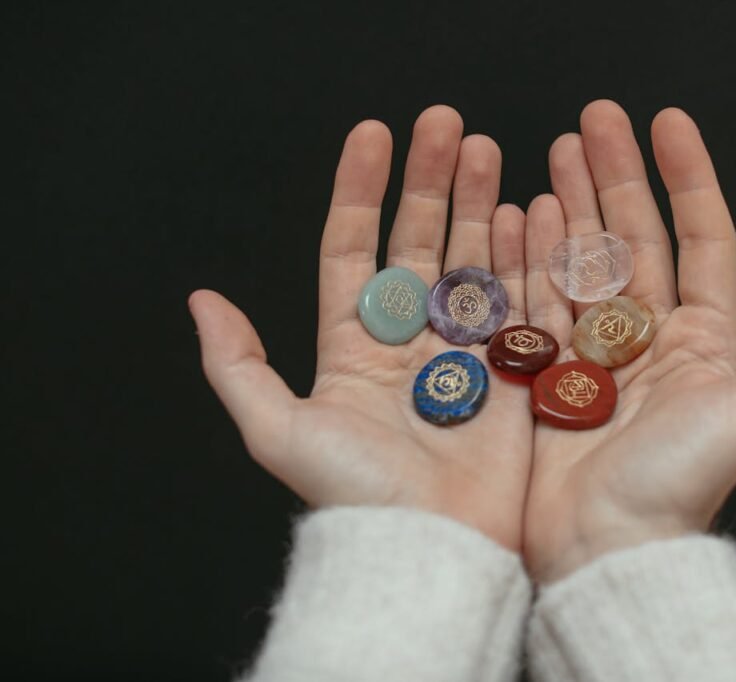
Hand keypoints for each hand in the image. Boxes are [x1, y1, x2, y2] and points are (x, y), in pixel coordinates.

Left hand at [189, 106, 533, 549]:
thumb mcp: (277, 429)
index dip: (361, 190)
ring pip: (471, 262)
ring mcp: (465, 353)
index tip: (375, 135)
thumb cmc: (356, 495)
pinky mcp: (513, 372)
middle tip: (446, 127)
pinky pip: (519, 302)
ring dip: (480, 205)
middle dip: (432, 183)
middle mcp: (409, 341)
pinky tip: (528, 211)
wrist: (433, 549)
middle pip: (420, 244)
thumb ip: (239, 363)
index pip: (354, 248)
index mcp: (352, 347)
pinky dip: (525, 255)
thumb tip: (202, 301)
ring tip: (487, 151)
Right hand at [522, 100, 735, 581]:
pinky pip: (537, 303)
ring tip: (553, 156)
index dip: (685, 177)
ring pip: (582, 263)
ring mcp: (592, 354)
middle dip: (613, 178)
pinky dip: (527, 259)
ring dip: (569, 207)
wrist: (606, 547)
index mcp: (703, 339)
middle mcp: (648, 339)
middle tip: (592, 121)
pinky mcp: (546, 374)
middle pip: (633, 239)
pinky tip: (519, 217)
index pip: (699, 239)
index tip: (664, 124)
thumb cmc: (680, 484)